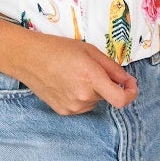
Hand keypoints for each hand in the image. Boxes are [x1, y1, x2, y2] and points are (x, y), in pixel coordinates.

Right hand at [15, 35, 139, 113]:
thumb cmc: (58, 49)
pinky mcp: (64, 111)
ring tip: (74, 75)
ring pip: (94, 101)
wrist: (28, 58)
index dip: (131, 94)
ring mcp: (72, 107)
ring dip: (92, 91)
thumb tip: (127, 80)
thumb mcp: (89, 51)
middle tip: (89, 68)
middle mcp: (83, 96)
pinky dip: (81, 96)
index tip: (130, 85)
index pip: (120, 99)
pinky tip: (67, 83)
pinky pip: (82, 106)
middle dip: (105, 84)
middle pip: (107, 96)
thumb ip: (112, 67)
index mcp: (91, 78)